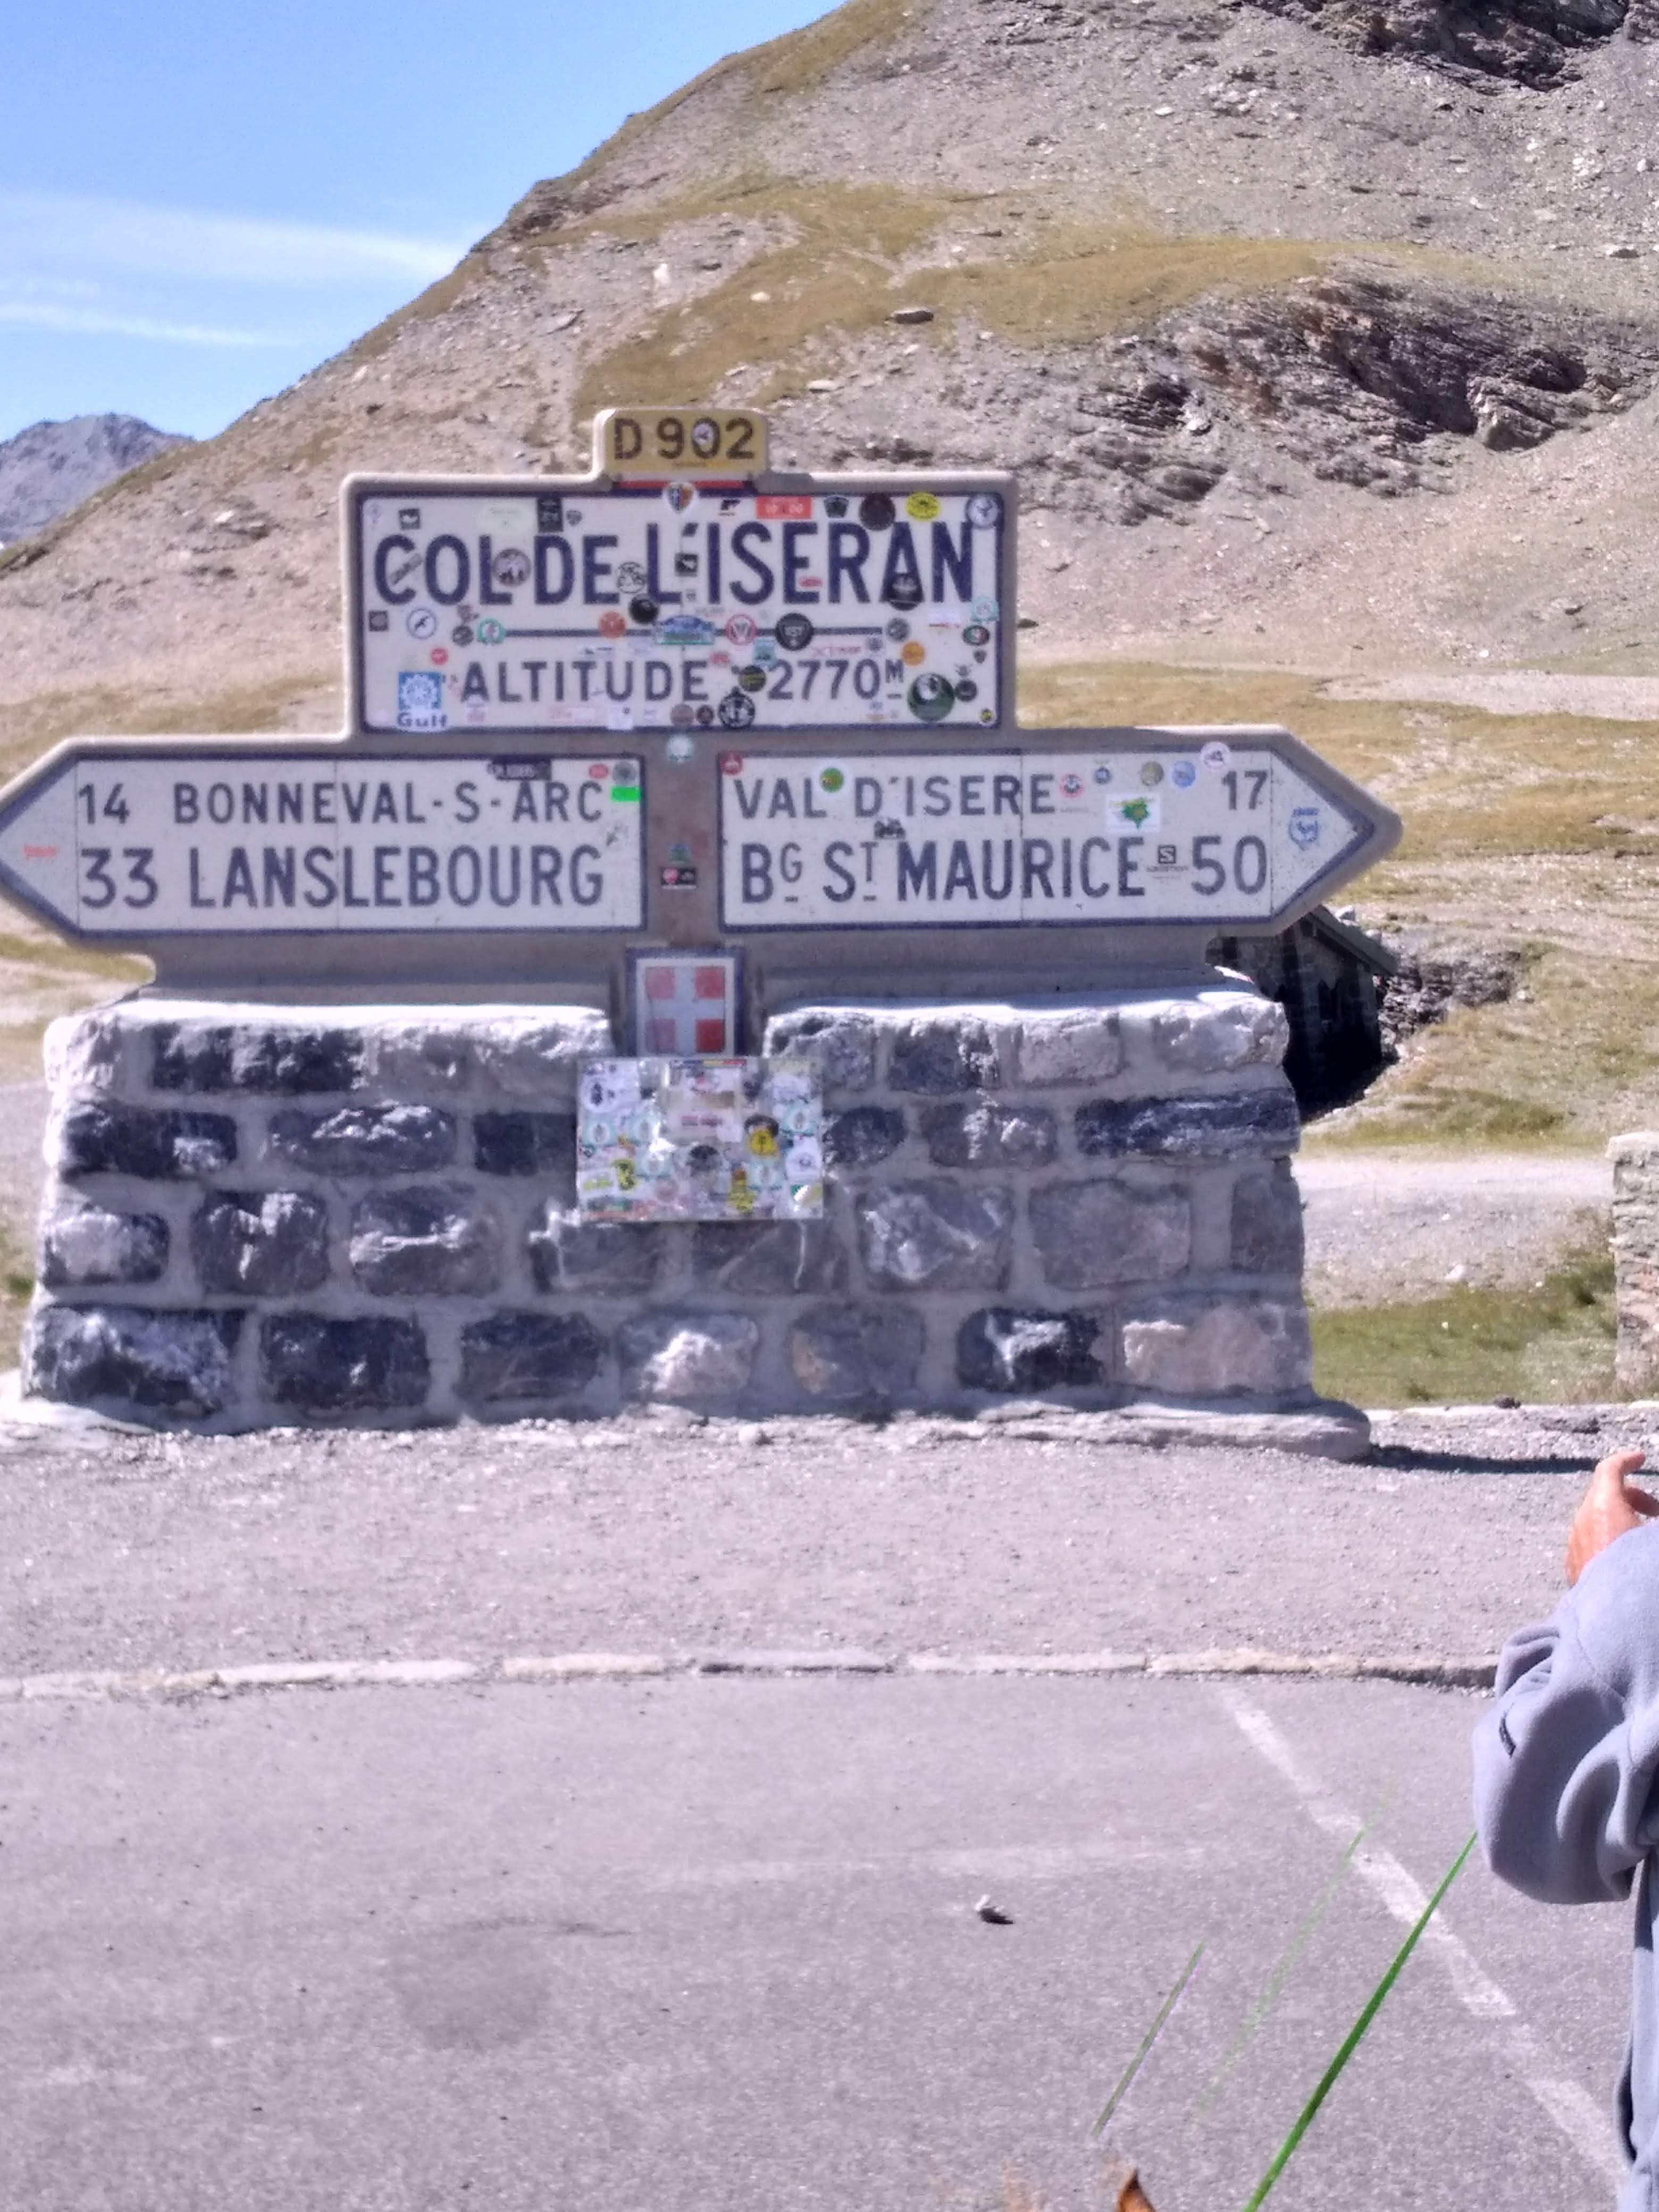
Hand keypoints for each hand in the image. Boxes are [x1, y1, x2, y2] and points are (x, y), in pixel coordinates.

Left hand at [1566, 1448, 1658, 1584]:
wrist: (1616, 1617)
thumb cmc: (1639, 1572)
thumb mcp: (1651, 1543)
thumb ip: (1653, 1521)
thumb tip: (1652, 1522)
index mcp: (1604, 1506)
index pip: (1610, 1470)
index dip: (1626, 1460)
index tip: (1641, 1459)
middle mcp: (1584, 1520)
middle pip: (1604, 1494)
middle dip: (1633, 1496)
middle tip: (1657, 1512)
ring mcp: (1575, 1545)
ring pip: (1597, 1519)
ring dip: (1621, 1519)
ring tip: (1644, 1539)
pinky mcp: (1574, 1568)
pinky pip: (1591, 1543)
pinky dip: (1609, 1539)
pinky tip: (1626, 1558)